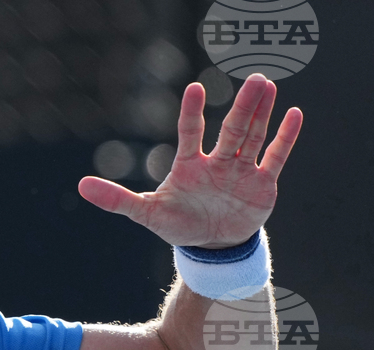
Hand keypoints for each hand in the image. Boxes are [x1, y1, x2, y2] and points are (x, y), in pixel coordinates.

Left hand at [78, 73, 302, 248]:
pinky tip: (293, 113)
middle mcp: (217, 162)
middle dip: (243, 106)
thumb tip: (80, 185)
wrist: (210, 246)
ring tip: (267, 86)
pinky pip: (275, 157)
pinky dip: (285, 138)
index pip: (190, 132)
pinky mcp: (261, 184)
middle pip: (232, 128)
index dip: (192, 112)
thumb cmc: (178, 224)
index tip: (195, 89)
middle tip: (255, 79)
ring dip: (262, 113)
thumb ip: (116, 199)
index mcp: (189, 165)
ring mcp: (240, 170)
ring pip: (253, 136)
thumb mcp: (145, 213)